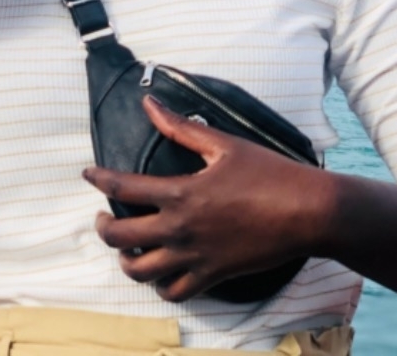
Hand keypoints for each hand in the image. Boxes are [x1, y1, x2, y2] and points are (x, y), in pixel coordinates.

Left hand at [83, 96, 328, 301]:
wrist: (307, 212)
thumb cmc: (268, 173)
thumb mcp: (223, 144)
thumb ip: (180, 128)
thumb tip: (150, 104)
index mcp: (181, 193)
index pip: (123, 187)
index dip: (98, 179)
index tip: (88, 173)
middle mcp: (181, 229)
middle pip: (120, 237)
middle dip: (103, 228)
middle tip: (104, 218)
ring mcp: (196, 256)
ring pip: (140, 272)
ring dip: (125, 260)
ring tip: (126, 248)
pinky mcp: (213, 275)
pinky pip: (175, 291)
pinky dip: (160, 285)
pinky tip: (161, 270)